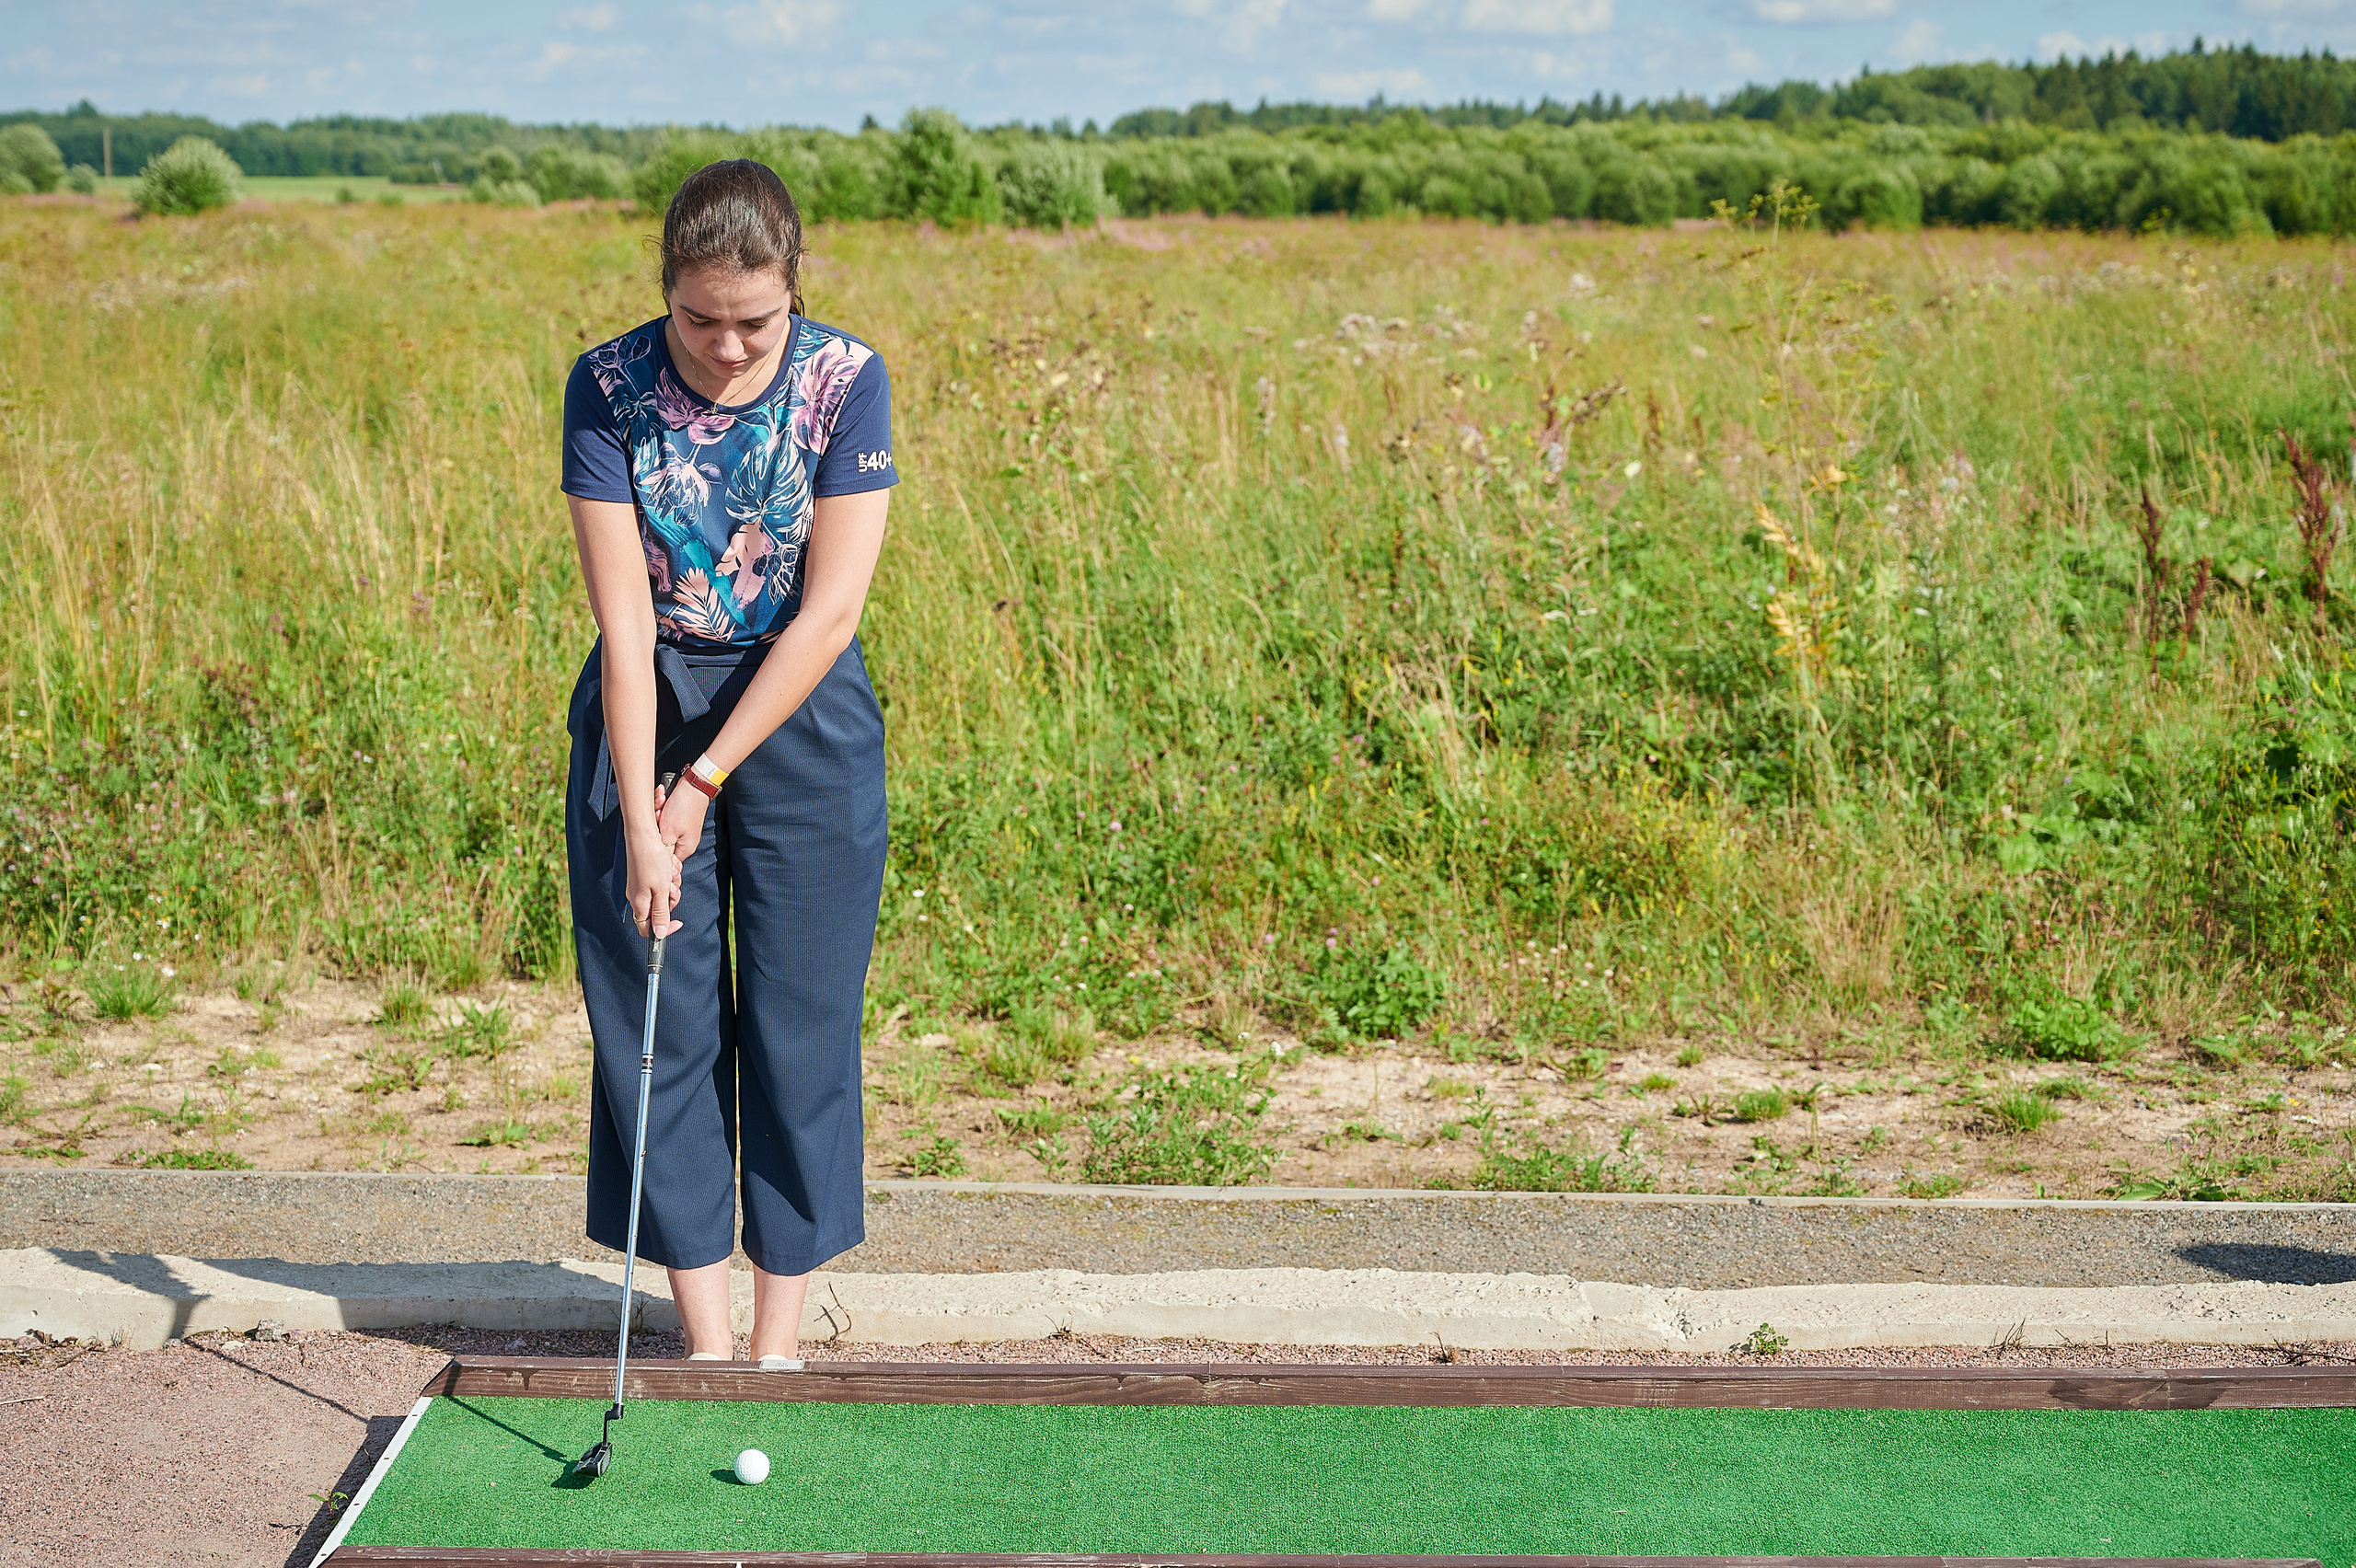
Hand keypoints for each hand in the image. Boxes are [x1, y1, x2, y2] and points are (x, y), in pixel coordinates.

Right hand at [626, 823, 681, 939]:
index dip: (664, 930)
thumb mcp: (661, 890)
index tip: (678, 923)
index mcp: (639, 904)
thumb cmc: (652, 861)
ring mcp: (640, 885)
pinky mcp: (645, 875)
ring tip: (668, 872)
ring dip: (671, 884)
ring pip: (663, 894)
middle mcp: (637, 897)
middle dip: (671, 899)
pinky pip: (661, 882)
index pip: (648, 930)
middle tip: (671, 886)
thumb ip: (661, 913)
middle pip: (660, 910)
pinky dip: (668, 875)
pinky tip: (667, 864)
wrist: (643, 835)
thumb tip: (659, 934)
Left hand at [655, 777, 709, 869]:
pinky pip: (665, 818)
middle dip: (656, 826)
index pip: (667, 861)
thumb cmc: (683, 808)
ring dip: (658, 814)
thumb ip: (663, 851)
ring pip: (661, 827)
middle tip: (658, 815)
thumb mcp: (668, 833)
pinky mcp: (679, 819)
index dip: (656, 851)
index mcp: (685, 849)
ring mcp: (682, 829)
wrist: (695, 785)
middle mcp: (685, 841)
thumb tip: (659, 866)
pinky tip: (663, 798)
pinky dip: (662, 808)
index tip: (653, 837)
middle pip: (661, 841)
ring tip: (662, 803)